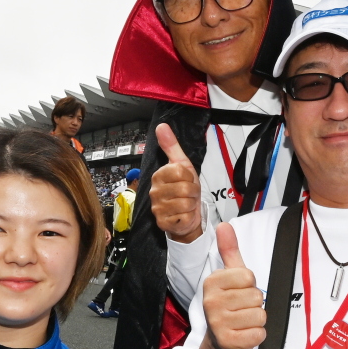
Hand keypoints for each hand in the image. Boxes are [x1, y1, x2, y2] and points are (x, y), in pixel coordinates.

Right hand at [150, 123, 202, 243]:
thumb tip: (161, 125)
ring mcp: (157, 208)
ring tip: (186, 203)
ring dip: (191, 204)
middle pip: (185, 187)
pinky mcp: (162, 223)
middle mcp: (154, 192)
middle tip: (189, 194)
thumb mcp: (182, 165)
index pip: (180, 171)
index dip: (189, 176)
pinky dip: (188, 216)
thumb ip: (172, 146)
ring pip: (185, 203)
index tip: (187, 180)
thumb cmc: (185, 189)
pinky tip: (183, 215)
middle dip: (193, 191)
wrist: (187, 215)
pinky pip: (184, 217)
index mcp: (158, 175)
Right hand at [201, 223, 266, 348]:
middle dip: (255, 304)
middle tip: (241, 309)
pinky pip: (258, 333)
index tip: (239, 291)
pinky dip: (256, 335)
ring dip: (256, 320)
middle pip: (256, 297)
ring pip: (259, 315)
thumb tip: (224, 225)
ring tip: (243, 321)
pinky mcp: (228, 341)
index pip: (248, 276)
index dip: (250, 285)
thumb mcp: (230, 276)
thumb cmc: (229, 304)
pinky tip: (244, 333)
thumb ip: (229, 250)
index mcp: (212, 282)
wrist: (220, 340)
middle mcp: (211, 302)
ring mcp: (218, 323)